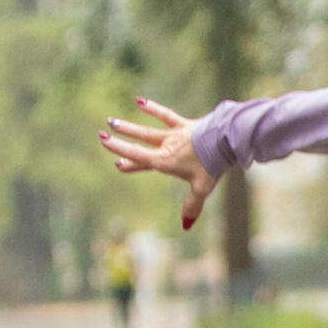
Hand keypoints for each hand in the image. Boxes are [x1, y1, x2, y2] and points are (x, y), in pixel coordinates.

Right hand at [100, 98, 217, 230]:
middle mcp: (166, 147)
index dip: (126, 159)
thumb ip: (192, 206)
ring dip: (130, 127)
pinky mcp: (183, 124)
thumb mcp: (202, 189)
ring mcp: (174, 134)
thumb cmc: (212, 165)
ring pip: (147, 131)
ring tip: (113, 121)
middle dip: (121, 142)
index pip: (139, 159)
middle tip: (103, 136)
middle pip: (140, 145)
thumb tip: (186, 227)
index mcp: (165, 162)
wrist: (224, 140)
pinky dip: (153, 108)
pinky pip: (165, 116)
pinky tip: (139, 101)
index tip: (115, 161)